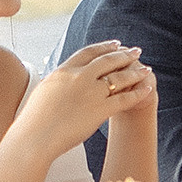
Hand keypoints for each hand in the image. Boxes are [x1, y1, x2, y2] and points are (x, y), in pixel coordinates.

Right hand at [17, 41, 156, 159]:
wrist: (35, 137)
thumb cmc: (34, 121)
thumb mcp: (43, 92)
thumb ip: (57, 83)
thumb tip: (60, 81)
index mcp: (64, 70)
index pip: (88, 52)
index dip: (104, 47)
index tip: (116, 44)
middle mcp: (79, 77)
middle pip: (107, 60)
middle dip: (124, 54)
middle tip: (136, 51)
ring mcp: (91, 92)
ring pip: (120, 77)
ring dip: (135, 71)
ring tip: (146, 68)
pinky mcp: (100, 109)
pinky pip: (125, 98)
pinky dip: (138, 92)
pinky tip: (147, 89)